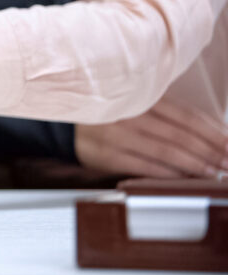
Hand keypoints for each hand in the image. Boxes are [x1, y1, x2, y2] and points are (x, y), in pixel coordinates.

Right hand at [75, 100, 227, 177]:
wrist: (62, 123)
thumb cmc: (103, 113)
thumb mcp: (132, 101)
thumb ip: (163, 111)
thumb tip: (207, 131)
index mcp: (140, 96)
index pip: (186, 116)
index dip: (212, 132)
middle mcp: (130, 114)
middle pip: (180, 135)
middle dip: (210, 151)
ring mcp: (118, 136)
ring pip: (167, 153)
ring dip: (195, 165)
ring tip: (214, 172)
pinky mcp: (108, 156)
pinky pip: (146, 167)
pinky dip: (169, 175)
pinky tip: (185, 179)